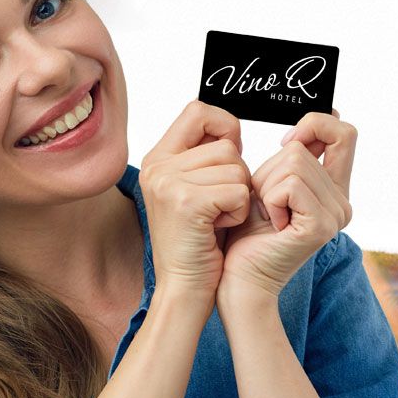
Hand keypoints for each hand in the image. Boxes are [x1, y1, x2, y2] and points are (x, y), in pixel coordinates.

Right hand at [138, 101, 251, 303]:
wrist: (184, 286)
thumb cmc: (198, 241)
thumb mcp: (195, 191)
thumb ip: (205, 159)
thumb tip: (232, 129)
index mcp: (158, 158)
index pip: (198, 110)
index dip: (224, 125)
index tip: (231, 154)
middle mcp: (158, 166)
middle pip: (226, 145)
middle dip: (237, 176)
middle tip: (218, 206)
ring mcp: (169, 182)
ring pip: (236, 168)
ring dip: (239, 196)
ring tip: (217, 218)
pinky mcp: (187, 201)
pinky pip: (239, 190)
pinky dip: (239, 212)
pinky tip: (219, 228)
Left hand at [219, 110, 354, 304]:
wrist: (239, 279)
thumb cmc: (247, 233)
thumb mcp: (270, 184)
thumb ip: (293, 158)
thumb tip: (308, 127)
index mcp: (335, 190)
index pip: (344, 134)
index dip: (316, 125)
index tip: (288, 142)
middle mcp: (343, 201)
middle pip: (301, 149)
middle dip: (269, 171)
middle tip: (266, 205)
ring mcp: (336, 214)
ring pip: (293, 163)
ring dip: (265, 186)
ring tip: (267, 215)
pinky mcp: (322, 225)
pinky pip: (289, 185)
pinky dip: (269, 199)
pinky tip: (271, 223)